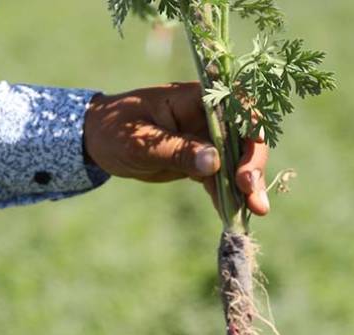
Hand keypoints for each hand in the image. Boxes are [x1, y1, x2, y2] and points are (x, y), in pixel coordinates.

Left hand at [83, 82, 269, 215]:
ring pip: (238, 161)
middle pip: (246, 136)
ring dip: (248, 187)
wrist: (97, 141)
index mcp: (195, 98)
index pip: (238, 106)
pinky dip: (229, 196)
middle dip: (254, 164)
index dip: (252, 130)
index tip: (248, 161)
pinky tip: (234, 216)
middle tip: (252, 193)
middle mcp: (208, 116)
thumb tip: (214, 162)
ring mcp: (207, 139)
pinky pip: (221, 178)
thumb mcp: (141, 141)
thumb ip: (177, 150)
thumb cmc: (114, 130)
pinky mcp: (201, 161)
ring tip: (257, 212)